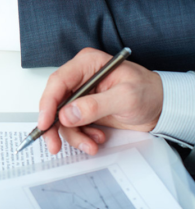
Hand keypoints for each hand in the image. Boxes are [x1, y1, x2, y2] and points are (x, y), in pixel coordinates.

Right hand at [39, 48, 162, 155]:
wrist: (162, 107)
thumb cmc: (149, 93)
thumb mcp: (126, 97)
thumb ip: (95, 105)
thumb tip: (67, 114)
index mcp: (86, 64)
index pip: (58, 81)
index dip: (48, 103)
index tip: (45, 123)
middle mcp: (79, 78)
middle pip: (54, 101)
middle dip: (54, 125)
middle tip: (54, 144)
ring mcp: (80, 95)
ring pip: (61, 117)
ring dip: (73, 135)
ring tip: (91, 145)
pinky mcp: (83, 110)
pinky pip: (72, 126)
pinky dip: (81, 137)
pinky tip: (96, 139)